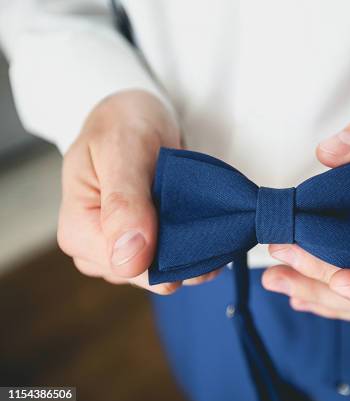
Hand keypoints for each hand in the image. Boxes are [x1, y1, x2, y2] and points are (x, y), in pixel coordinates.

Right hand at [57, 90, 217, 293]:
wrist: (134, 115)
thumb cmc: (121, 125)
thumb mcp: (121, 152)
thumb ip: (124, 204)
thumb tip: (129, 262)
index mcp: (78, 231)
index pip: (131, 269)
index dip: (168, 255)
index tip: (197, 228)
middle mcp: (96, 250)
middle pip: (151, 276)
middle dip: (184, 253)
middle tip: (209, 220)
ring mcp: (122, 250)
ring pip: (167, 271)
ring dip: (194, 252)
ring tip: (210, 221)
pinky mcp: (145, 245)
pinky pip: (175, 261)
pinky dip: (196, 248)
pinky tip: (210, 232)